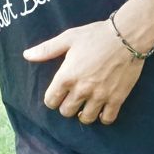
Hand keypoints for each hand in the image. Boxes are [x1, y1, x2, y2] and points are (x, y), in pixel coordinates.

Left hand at [23, 20, 144, 125]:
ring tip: (87, 105)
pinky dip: (103, 117)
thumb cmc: (96, 35)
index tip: (58, 94)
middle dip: (67, 106)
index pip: (51, 101)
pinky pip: (107, 118)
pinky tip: (103, 109)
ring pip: (86, 118)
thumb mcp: (68, 38)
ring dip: (84, 113)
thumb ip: (46, 49)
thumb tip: (26, 55)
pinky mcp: (117, 98)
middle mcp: (81, 89)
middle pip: (66, 112)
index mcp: (66, 76)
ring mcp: (100, 96)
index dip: (52, 99)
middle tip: (73, 98)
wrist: (127, 36)